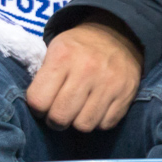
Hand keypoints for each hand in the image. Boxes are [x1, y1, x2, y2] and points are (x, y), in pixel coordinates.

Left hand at [25, 21, 142, 131]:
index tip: (40, 106)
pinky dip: (97, 122)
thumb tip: (37, 106)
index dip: (36, 108)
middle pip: (60, 117)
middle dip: (54, 121)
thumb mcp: (55, 49)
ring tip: (76, 111)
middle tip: (56, 114)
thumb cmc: (78, 47)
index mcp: (62, 57)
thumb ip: (45, 76)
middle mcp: (86, 71)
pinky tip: (93, 109)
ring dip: (76, 122)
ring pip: (84, 125)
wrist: (116, 35)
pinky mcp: (125, 96)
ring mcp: (108, 84)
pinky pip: (105, 125)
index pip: (39, 100)